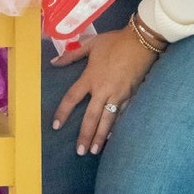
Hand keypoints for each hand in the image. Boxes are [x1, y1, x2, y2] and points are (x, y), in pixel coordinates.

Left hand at [50, 27, 158, 155]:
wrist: (140, 42)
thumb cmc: (114, 42)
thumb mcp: (91, 44)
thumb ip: (71, 55)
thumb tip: (53, 61)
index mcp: (90, 77)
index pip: (72, 98)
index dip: (63, 112)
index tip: (56, 126)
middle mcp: (102, 90)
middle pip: (91, 117)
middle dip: (85, 135)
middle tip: (79, 152)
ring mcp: (118, 95)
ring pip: (107, 120)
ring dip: (100, 137)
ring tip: (94, 150)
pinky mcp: (131, 96)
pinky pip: (122, 115)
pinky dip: (117, 127)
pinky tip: (113, 138)